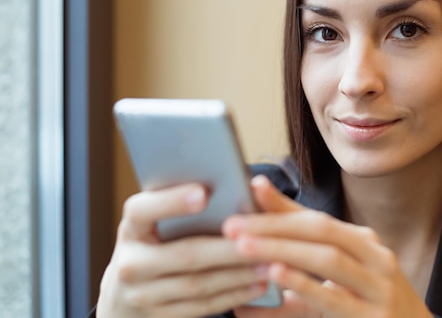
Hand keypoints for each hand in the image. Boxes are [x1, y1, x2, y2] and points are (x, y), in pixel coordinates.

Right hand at [96, 183, 268, 317]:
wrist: (128, 289)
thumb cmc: (158, 238)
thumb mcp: (158, 219)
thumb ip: (183, 203)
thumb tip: (230, 183)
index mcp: (131, 227)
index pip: (143, 211)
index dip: (172, 202)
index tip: (204, 192)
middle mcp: (130, 262)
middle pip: (184, 254)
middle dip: (227, 249)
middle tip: (260, 239)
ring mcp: (141, 294)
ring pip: (198, 285)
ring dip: (237, 275)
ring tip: (268, 263)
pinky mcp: (159, 316)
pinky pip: (202, 306)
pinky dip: (233, 294)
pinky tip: (257, 284)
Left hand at [224, 176, 432, 317]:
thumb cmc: (369, 301)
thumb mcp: (342, 269)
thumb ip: (303, 243)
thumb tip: (258, 205)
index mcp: (364, 241)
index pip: (316, 218)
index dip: (279, 206)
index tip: (245, 192)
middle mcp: (375, 257)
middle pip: (321, 231)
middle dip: (273, 226)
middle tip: (232, 225)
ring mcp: (379, 288)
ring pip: (327, 259)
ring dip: (282, 250)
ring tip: (244, 247)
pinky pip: (335, 299)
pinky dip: (304, 284)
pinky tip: (277, 275)